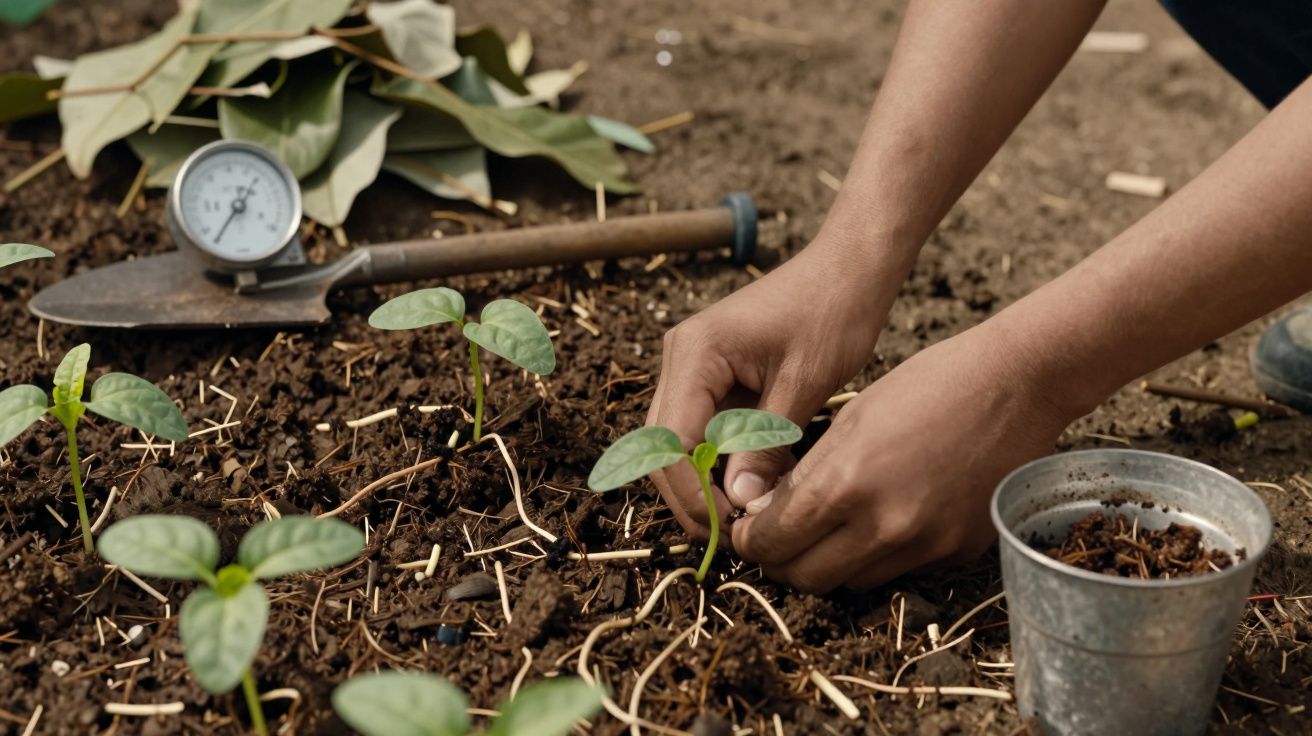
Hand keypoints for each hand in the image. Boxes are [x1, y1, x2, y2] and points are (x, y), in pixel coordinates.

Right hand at [647, 239, 889, 538]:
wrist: (850, 267)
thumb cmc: (833, 312)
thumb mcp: (805, 384)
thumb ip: (767, 445)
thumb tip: (740, 505)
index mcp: (696, 352)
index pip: (671, 441)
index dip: (692, 493)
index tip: (730, 528)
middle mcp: (681, 358)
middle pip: (663, 447)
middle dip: (692, 495)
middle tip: (736, 535)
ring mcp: (692, 367)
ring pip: (679, 444)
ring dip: (706, 483)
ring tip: (749, 516)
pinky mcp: (712, 376)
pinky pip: (705, 431)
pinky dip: (724, 463)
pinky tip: (758, 485)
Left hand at [730, 322, 1075, 591]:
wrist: (1019, 384)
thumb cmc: (931, 384)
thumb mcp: (852, 416)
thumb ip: (807, 473)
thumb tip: (765, 513)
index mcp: (848, 481)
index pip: (773, 542)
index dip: (750, 540)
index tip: (747, 529)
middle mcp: (885, 525)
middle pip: (807, 578)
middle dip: (782, 562)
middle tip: (776, 538)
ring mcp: (926, 545)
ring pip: (851, 582)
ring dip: (828, 563)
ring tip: (826, 528)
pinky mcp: (957, 553)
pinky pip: (899, 571)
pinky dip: (876, 556)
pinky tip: (879, 519)